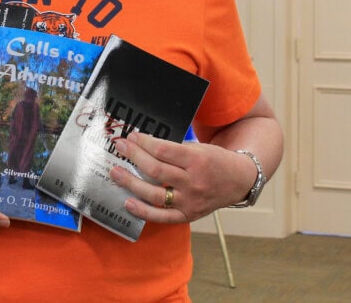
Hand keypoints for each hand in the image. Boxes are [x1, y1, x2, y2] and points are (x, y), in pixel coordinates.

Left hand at [109, 133, 256, 223]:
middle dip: (134, 157)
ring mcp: (190, 202)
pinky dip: (143, 211)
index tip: (131, 137)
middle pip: (156, 171)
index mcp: (197, 160)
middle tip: (119, 146)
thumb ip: (173, 149)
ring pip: (155, 194)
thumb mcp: (198, 147)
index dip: (144, 143)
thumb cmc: (214, 160)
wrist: (238, 181)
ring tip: (115, 172)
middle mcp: (193, 183)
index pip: (163, 150)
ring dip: (131, 183)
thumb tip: (141, 144)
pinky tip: (128, 202)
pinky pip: (162, 217)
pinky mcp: (187, 216)